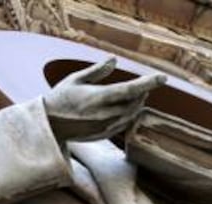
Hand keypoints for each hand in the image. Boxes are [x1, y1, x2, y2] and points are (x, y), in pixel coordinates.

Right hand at [44, 57, 166, 140]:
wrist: (48, 125)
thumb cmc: (59, 99)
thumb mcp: (75, 80)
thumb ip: (96, 71)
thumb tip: (114, 60)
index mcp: (98, 98)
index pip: (131, 89)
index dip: (149, 83)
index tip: (163, 77)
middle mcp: (104, 114)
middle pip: (135, 103)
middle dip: (142, 93)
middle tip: (146, 86)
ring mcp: (105, 127)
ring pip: (131, 115)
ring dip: (137, 105)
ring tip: (138, 96)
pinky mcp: (103, 135)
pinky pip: (123, 125)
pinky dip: (129, 115)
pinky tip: (126, 110)